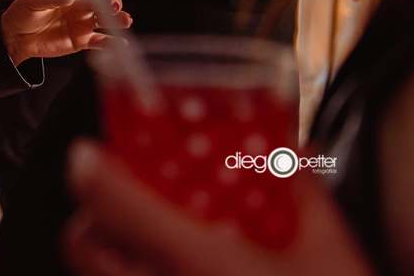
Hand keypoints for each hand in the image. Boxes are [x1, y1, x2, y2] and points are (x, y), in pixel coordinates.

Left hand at [0, 0, 129, 62]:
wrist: (15, 37)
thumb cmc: (22, 13)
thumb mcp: (33, 1)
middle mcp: (80, 4)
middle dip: (112, 1)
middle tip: (112, 6)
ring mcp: (83, 22)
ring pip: (106, 19)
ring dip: (118, 20)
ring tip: (124, 21)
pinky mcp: (82, 40)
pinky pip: (101, 42)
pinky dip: (111, 43)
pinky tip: (120, 44)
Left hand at [62, 139, 375, 275]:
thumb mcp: (332, 254)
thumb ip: (303, 193)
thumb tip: (289, 151)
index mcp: (195, 262)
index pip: (108, 200)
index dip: (89, 167)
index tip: (91, 152)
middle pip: (81, 244)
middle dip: (94, 216)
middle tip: (124, 202)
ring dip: (109, 256)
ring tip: (149, 247)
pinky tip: (174, 275)